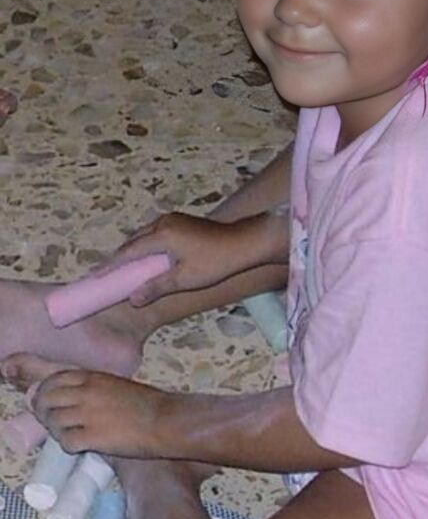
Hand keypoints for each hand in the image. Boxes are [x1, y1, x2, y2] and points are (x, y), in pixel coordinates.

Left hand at [31, 369, 170, 456]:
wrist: (165, 420)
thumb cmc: (146, 403)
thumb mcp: (115, 385)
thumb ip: (91, 387)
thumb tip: (69, 396)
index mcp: (91, 378)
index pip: (52, 380)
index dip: (44, 392)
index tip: (47, 403)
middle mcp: (85, 393)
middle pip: (46, 400)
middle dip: (43, 412)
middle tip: (52, 422)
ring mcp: (87, 415)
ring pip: (52, 422)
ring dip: (56, 431)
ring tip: (69, 436)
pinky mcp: (92, 437)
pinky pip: (65, 442)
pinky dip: (68, 446)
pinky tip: (80, 447)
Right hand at [99, 212, 248, 305]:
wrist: (243, 242)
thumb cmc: (215, 262)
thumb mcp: (184, 279)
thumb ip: (156, 287)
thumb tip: (132, 298)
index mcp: (161, 235)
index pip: (128, 252)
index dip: (110, 265)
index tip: (94, 276)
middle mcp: (163, 223)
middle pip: (133, 241)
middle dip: (117, 258)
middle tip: (102, 274)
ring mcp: (172, 219)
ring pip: (143, 235)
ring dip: (131, 250)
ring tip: (119, 268)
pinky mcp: (180, 221)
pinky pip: (153, 233)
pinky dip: (144, 245)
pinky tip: (144, 257)